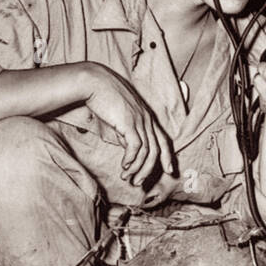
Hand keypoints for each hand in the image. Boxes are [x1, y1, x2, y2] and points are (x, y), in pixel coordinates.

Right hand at [83, 65, 174, 185]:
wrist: (95, 82)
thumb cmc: (104, 98)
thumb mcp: (119, 117)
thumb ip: (125, 132)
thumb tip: (127, 148)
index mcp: (147, 117)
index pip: (163, 140)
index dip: (168, 156)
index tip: (169, 170)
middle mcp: (147, 119)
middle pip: (156, 150)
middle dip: (149, 170)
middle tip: (139, 183)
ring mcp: (139, 120)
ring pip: (146, 151)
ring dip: (137, 168)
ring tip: (127, 178)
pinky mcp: (129, 122)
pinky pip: (135, 146)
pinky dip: (131, 159)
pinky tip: (124, 166)